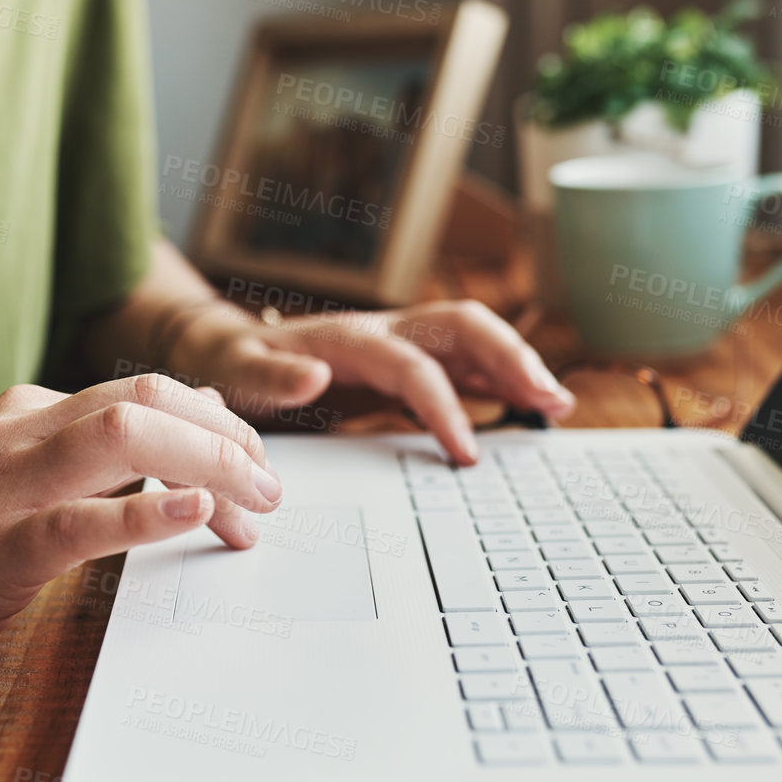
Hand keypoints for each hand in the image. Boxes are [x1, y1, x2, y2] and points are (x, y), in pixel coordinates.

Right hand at [0, 375, 278, 695]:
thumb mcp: (33, 481)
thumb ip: (108, 449)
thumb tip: (206, 416)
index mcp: (32, 412)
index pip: (150, 392)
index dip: (220, 427)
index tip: (259, 472)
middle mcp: (19, 433)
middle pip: (149, 399)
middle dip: (228, 439)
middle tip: (272, 491)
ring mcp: (4, 487)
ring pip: (125, 437)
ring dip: (209, 465)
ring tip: (255, 505)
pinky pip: (81, 520)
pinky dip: (147, 512)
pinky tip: (195, 514)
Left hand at [168, 299, 574, 465]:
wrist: (225, 351)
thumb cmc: (231, 366)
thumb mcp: (234, 373)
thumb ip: (269, 377)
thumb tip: (313, 376)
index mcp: (346, 338)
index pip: (412, 364)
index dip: (443, 405)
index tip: (465, 453)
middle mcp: (383, 330)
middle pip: (462, 328)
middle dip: (509, 359)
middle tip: (548, 401)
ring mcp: (400, 343)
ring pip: (473, 341)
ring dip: (516, 366)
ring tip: (556, 404)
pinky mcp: (406, 362)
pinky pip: (464, 365)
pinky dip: (500, 381)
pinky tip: (530, 407)